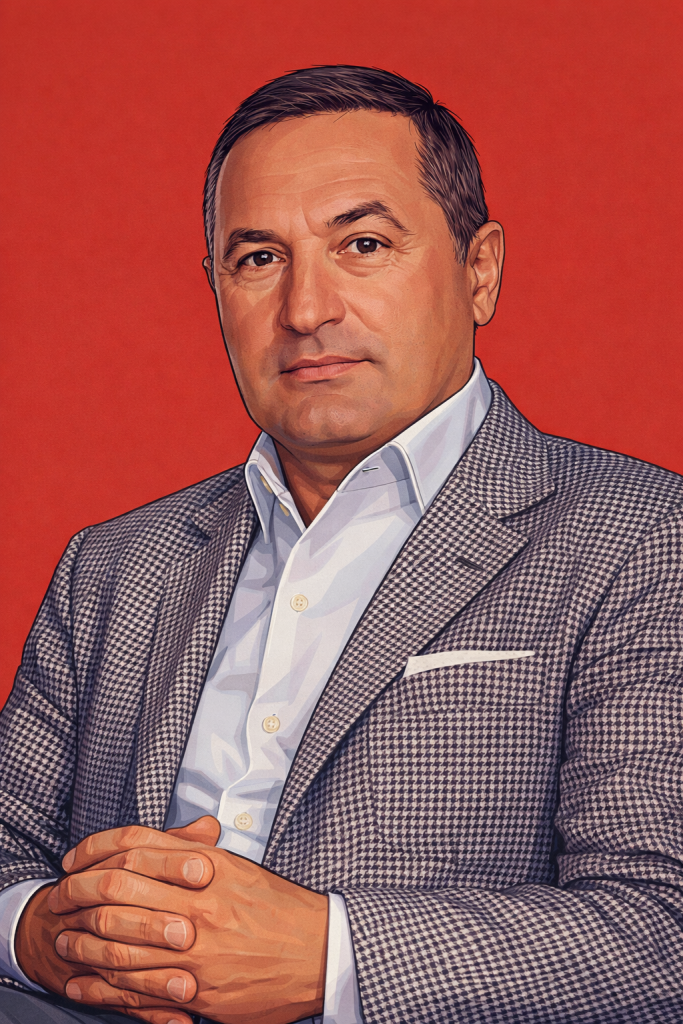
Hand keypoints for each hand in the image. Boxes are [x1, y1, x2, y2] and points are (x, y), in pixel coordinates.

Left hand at [49, 818, 328, 1023]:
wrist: (319, 950)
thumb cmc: (279, 907)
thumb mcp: (239, 867)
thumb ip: (200, 851)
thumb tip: (174, 836)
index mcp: (206, 864)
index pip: (135, 845)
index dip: (94, 849)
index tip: (73, 859)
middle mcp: (197, 901)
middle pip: (116, 890)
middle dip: (77, 895)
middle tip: (59, 900)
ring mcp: (196, 947)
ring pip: (120, 942)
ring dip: (83, 943)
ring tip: (65, 943)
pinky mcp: (199, 988)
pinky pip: (139, 988)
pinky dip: (104, 987)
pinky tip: (86, 984)